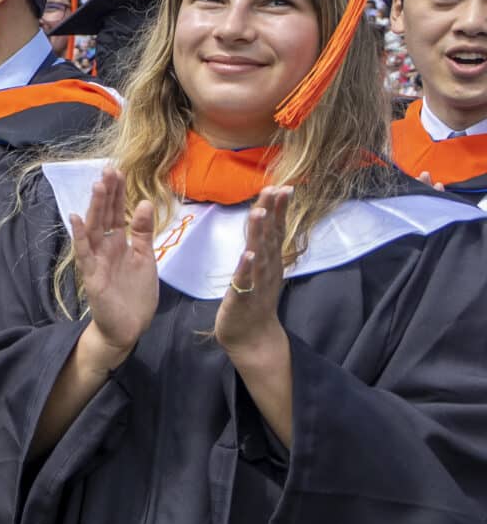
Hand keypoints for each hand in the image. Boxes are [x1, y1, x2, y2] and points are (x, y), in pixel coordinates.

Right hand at [66, 165, 159, 363]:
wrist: (128, 328)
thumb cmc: (135, 295)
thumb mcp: (145, 258)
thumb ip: (142, 232)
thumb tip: (145, 202)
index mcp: (118, 243)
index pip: (116, 212)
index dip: (117, 193)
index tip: (117, 171)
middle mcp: (105, 247)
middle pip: (104, 215)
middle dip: (107, 193)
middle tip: (108, 169)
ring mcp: (96, 260)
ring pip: (94, 229)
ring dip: (94, 207)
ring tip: (98, 186)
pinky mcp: (91, 275)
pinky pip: (84, 253)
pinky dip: (80, 236)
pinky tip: (76, 218)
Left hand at [212, 185, 289, 363]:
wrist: (252, 337)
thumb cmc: (254, 299)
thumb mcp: (261, 268)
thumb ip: (263, 245)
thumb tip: (265, 218)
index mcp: (270, 260)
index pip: (276, 230)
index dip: (279, 209)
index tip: (282, 186)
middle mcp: (267, 269)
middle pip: (271, 237)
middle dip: (272, 213)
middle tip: (276, 189)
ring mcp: (256, 283)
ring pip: (259, 255)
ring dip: (259, 234)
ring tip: (259, 212)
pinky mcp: (242, 298)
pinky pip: (245, 280)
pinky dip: (247, 267)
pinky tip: (248, 254)